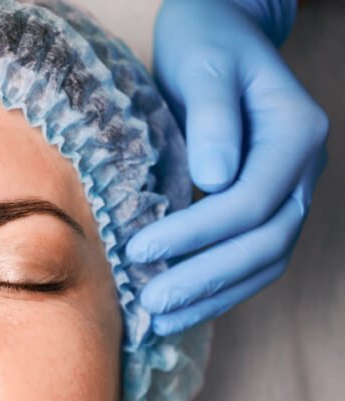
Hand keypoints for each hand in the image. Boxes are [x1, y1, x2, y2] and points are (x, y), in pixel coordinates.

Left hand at [126, 0, 327, 334]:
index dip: (196, 232)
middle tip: (151, 304)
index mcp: (296, 133)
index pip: (250, 200)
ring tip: (161, 321)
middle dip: (206, 278)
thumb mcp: (203, 67)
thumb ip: (212, 118)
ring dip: (214, 296)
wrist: (220, 35)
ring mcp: (291, 191)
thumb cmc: (206, 44)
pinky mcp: (266, 206)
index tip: (140, 250)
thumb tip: (215, 177)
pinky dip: (219, 288)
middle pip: (265, 241)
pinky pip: (253, 259)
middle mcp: (303, 169)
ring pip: (265, 260)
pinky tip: (180, 309)